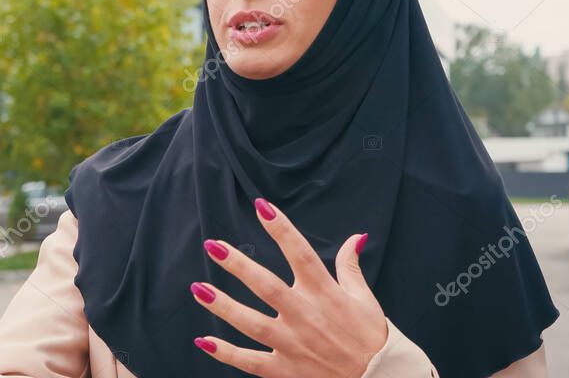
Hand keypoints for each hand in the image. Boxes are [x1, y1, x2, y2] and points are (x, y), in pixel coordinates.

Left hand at [190, 197, 387, 377]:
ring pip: (252, 322)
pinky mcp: (286, 370)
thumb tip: (354, 238)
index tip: (261, 207)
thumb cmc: (369, 336)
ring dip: (223, 306)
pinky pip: (251, 361)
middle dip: (238, 265)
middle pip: (267, 286)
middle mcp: (306, 315)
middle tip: (212, 246)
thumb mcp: (364, 297)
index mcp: (325, 293)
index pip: (301, 253)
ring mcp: (294, 344)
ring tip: (198, 288)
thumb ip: (350, 266)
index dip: (281, 229)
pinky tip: (204, 341)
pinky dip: (226, 353)